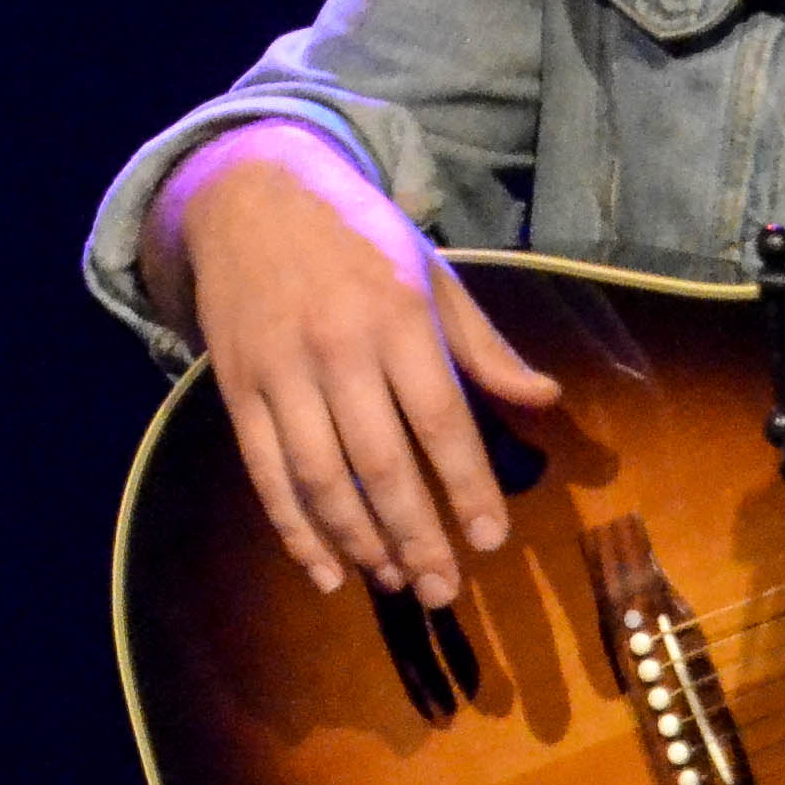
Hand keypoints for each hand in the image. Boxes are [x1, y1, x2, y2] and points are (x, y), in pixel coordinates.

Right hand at [150, 122, 561, 605]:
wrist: (252, 193)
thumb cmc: (359, 237)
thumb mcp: (432, 274)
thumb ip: (484, 345)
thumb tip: (547, 398)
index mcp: (398, 316)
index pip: (440, 419)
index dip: (467, 486)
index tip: (492, 540)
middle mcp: (338, 348)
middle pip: (380, 464)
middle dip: (418, 537)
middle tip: (447, 590)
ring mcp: (281, 372)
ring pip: (321, 479)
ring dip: (359, 542)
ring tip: (396, 582)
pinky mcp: (238, 390)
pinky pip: (266, 475)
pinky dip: (294, 530)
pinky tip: (325, 571)